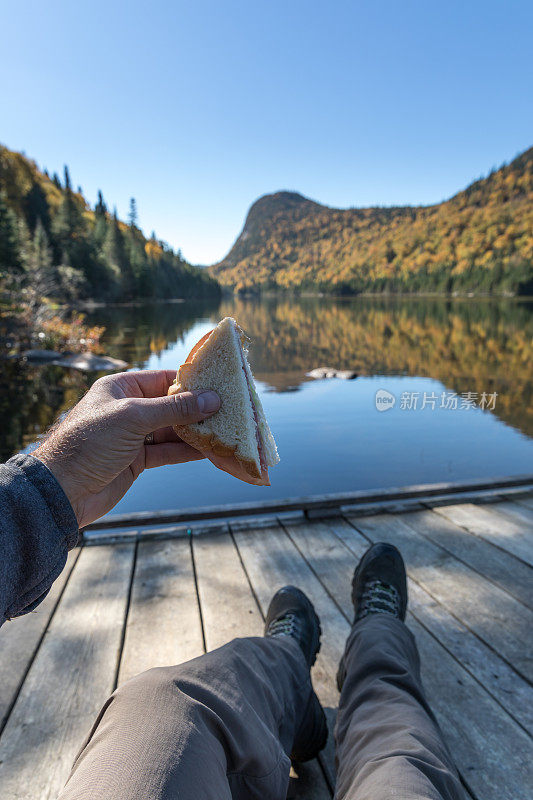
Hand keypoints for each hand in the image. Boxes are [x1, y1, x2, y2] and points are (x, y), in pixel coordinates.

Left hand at [34, 370, 219, 527]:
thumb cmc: (90, 443)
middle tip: (229, 411)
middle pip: (171, 405)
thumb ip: (174, 408)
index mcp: (120, 388)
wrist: (63, 490)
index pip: (163, 379)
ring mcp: (132, 436)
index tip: (220, 385)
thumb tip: (212, 399)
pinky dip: (186, 451)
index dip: (191, 382)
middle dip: (198, 409)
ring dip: (196, 432)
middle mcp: (128, 409)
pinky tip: (208, 450)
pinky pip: (167, 451)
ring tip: (225, 431)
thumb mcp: (133, 418)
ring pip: (171, 430)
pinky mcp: (136, 460)